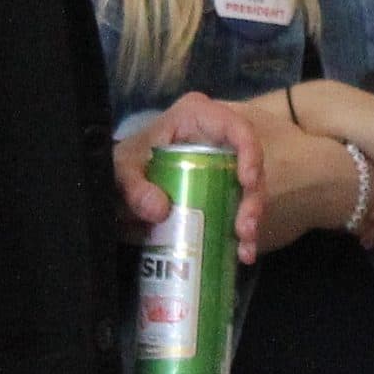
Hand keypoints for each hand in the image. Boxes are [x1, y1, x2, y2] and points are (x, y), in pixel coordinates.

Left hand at [118, 95, 266, 260]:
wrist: (121, 183)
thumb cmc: (126, 163)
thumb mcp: (122, 170)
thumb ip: (133, 186)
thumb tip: (160, 209)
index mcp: (197, 118)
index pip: (236, 127)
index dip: (250, 152)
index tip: (247, 182)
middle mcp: (218, 139)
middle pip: (249, 164)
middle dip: (252, 199)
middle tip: (244, 228)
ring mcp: (224, 165)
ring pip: (250, 191)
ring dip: (250, 221)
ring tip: (243, 249)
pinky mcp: (224, 190)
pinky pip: (240, 210)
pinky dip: (242, 234)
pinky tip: (241, 255)